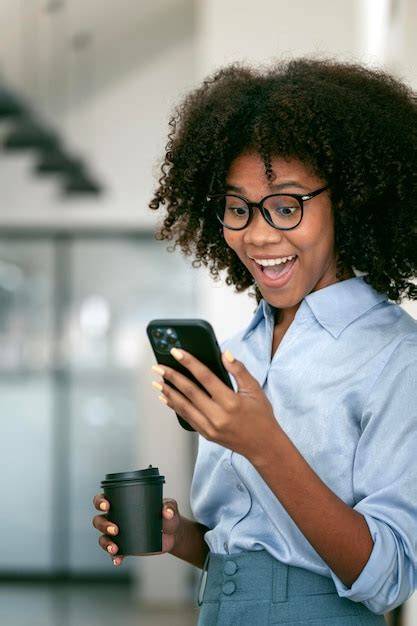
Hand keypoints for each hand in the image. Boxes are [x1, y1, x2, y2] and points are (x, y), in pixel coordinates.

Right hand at [92, 494, 181, 565]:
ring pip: (103, 537)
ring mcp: (119, 534)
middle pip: (99, 520)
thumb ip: (170, 507)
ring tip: (115, 548)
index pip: (103, 499)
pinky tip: (118, 560)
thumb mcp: (170, 508)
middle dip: (103, 525)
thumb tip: (167, 511)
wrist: (173, 534)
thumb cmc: (168, 515)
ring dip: (106, 543)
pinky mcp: (125, 548)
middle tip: (115, 529)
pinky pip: (114, 553)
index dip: (100, 501)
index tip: (107, 505)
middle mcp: (117, 517)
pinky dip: (114, 557)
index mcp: (123, 503)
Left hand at [152, 348, 280, 460]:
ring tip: (157, 381)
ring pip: (184, 407)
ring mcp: (210, 427)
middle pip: (189, 392)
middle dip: (172, 377)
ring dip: (168, 392)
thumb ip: (239, 370)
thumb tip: (224, 354)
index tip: (177, 352)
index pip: (205, 377)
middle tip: (158, 367)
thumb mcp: (255, 389)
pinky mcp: (206, 434)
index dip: (190, 363)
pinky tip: (167, 398)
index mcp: (231, 402)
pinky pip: (187, 418)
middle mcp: (218, 416)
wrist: (263, 446)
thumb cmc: (261, 416)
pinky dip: (175, 407)